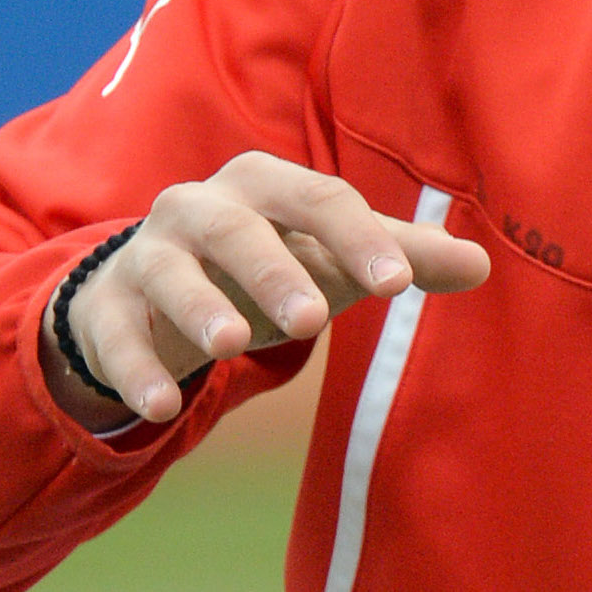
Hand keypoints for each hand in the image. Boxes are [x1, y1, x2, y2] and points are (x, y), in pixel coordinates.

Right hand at [48, 151, 490, 426]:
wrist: (151, 286)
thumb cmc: (264, 263)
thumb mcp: (329, 257)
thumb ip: (400, 258)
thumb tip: (481, 265)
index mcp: (264, 183)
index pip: (319, 200)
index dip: (359, 239)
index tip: (397, 284)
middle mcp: (200, 206)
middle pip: (239, 230)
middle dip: (274, 271)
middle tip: (313, 320)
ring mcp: (148, 253)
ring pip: (169, 271)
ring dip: (199, 306)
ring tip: (229, 345)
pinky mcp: (110, 307)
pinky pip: (119, 334)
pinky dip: (137, 368)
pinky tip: (159, 408)